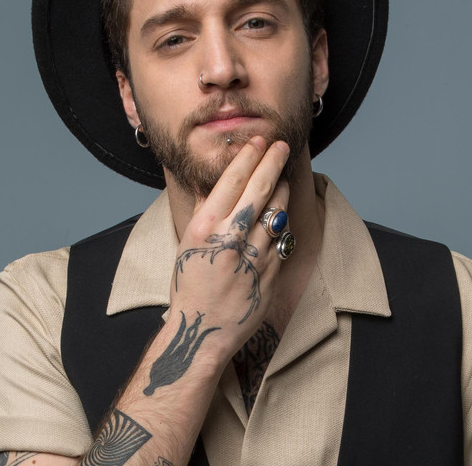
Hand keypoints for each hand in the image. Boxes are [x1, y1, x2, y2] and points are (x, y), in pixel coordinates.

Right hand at [167, 136, 289, 360]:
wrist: (202, 330)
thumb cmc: (189, 285)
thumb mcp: (188, 244)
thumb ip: (205, 212)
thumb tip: (217, 184)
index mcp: (205, 228)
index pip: (232, 181)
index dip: (249, 157)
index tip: (258, 141)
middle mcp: (230, 238)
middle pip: (260, 189)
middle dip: (273, 161)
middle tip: (281, 145)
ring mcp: (254, 256)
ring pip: (277, 211)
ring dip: (283, 188)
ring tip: (283, 176)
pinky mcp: (271, 272)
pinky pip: (283, 238)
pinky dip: (283, 222)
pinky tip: (281, 214)